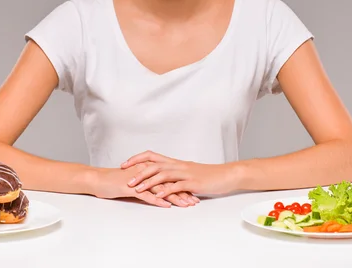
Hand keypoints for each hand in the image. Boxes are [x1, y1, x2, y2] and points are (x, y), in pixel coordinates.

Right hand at [91, 162, 198, 207]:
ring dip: (175, 197)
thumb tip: (160, 192)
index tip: (194, 193)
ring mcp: (139, 180)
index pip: (169, 178)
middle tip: (195, 201)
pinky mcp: (131, 187)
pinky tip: (166, 205)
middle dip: (183, 192)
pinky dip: (157, 200)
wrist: (99, 180)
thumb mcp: (135, 181)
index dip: (182, 185)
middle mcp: (146, 172)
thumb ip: (148, 184)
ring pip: (161, 188)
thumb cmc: (115, 181)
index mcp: (148, 169)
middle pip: (169, 182)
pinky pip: (147, 195)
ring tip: (186, 204)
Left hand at [121, 151, 237, 197]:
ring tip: (137, 189)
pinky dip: (165, 191)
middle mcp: (178, 165)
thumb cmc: (208, 175)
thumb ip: (175, 175)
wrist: (226, 175)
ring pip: (163, 174)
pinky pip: (176, 186)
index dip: (137, 159)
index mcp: (176, 162)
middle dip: (138, 172)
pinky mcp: (193, 183)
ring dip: (148, 181)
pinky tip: (157, 196)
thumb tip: (162, 179)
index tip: (125, 164)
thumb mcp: (189, 173)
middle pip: (154, 165)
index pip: (152, 156)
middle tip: (126, 179)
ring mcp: (185, 173)